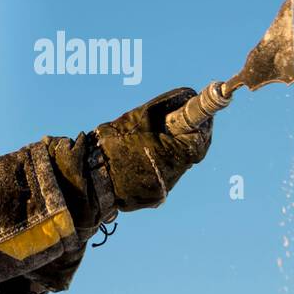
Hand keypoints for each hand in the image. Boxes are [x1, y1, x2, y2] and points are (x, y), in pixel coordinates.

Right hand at [92, 87, 213, 211]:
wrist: (91, 180)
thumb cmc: (112, 146)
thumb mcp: (137, 117)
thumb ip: (164, 105)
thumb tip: (186, 96)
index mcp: (172, 154)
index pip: (200, 138)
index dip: (202, 124)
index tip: (200, 113)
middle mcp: (172, 174)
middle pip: (190, 152)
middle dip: (187, 136)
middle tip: (178, 123)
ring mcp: (164, 188)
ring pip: (177, 164)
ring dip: (172, 151)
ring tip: (153, 140)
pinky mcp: (154, 197)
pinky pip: (163, 176)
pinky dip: (159, 165)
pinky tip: (144, 158)